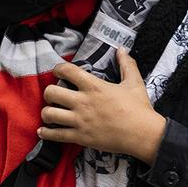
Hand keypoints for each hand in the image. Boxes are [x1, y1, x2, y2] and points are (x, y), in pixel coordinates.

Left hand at [37, 50, 168, 162]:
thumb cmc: (139, 108)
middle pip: (51, 92)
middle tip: (54, 96)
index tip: (58, 71)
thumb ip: (126, 64)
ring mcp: (80, 120)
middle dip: (49, 93)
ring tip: (51, 113)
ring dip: (47, 113)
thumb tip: (121, 49)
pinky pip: (55, 135)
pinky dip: (46, 133)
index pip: (67, 71)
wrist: (144, 135)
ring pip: (49, 114)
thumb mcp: (134, 82)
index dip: (58, 68)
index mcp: (94, 87)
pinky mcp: (80, 137)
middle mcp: (83, 102)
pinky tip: (43, 131)